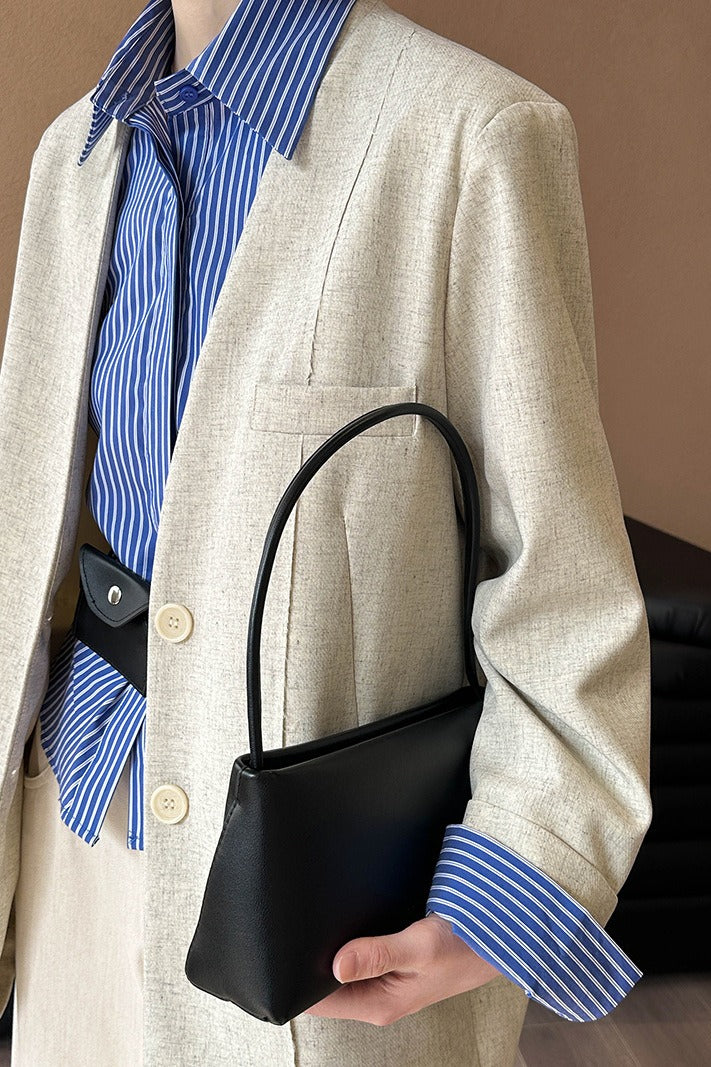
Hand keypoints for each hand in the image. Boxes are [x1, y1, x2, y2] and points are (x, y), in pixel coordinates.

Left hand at [302, 913, 501, 1025]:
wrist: (496, 936)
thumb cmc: (465, 947)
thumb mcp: (420, 948)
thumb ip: (377, 954)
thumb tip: (337, 963)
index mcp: (379, 1004)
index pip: (319, 1002)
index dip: (297, 979)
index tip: (286, 950)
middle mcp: (377, 997)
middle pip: (324, 986)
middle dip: (308, 960)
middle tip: (296, 926)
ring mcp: (383, 981)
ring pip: (339, 970)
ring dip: (328, 949)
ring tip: (313, 920)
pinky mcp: (390, 964)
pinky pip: (356, 957)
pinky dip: (346, 940)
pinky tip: (341, 920)